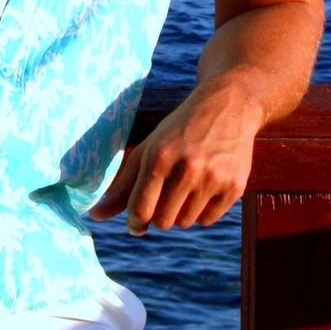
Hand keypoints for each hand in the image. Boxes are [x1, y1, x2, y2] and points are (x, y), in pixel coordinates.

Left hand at [87, 77, 265, 234]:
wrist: (228, 107)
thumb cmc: (178, 131)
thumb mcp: (148, 149)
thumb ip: (122, 186)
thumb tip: (95, 216)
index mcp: (160, 155)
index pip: (140, 209)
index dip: (135, 221)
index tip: (136, 221)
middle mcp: (188, 167)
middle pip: (163, 222)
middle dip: (159, 214)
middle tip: (165, 193)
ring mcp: (214, 177)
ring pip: (185, 223)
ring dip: (180, 212)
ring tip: (186, 186)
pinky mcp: (235, 185)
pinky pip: (208, 219)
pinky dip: (202, 211)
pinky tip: (204, 186)